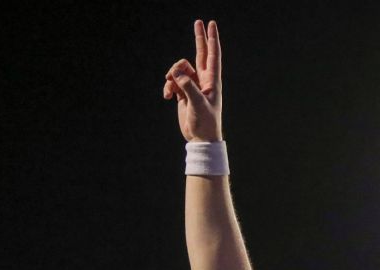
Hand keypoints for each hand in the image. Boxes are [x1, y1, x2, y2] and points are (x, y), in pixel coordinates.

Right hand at [163, 20, 222, 141]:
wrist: (199, 139)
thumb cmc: (205, 122)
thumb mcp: (197, 104)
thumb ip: (187, 86)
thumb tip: (175, 74)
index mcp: (212, 81)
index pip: (212, 55)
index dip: (212, 39)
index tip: (211, 24)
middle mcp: (203, 80)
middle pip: (200, 54)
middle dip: (199, 38)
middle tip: (198, 21)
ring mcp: (192, 85)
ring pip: (179, 68)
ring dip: (172, 74)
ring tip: (170, 87)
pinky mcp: (183, 93)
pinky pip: (172, 81)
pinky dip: (168, 86)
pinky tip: (167, 96)